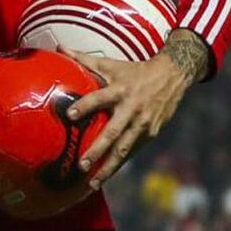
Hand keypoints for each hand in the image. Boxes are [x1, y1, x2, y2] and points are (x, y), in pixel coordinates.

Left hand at [62, 29, 209, 188]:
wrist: (171, 76)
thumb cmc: (134, 71)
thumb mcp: (112, 64)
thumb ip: (84, 58)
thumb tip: (59, 47)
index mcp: (120, 90)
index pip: (99, 98)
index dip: (85, 105)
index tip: (70, 114)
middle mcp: (132, 109)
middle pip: (112, 132)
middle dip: (97, 150)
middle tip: (82, 165)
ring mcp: (143, 124)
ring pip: (124, 149)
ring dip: (108, 167)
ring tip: (93, 182)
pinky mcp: (151, 133)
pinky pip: (132, 151)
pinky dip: (119, 165)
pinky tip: (106, 177)